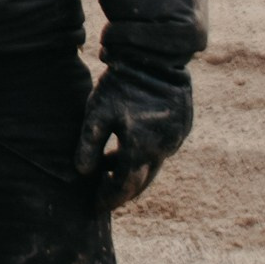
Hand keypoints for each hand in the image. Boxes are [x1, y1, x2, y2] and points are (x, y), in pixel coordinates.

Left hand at [74, 66, 193, 209]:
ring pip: (153, 165)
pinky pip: (163, 149)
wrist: (155, 57)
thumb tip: (82, 173)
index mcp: (141, 148)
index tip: (95, 206)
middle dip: (121, 191)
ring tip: (109, 169)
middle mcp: (163, 148)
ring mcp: (176, 137)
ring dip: (133, 170)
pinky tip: (127, 148)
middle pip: (141, 181)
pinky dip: (146, 154)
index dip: (109, 198)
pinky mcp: (182, 126)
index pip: (124, 186)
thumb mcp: (98, 112)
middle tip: (103, 195)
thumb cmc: (121, 84)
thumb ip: (90, 144)